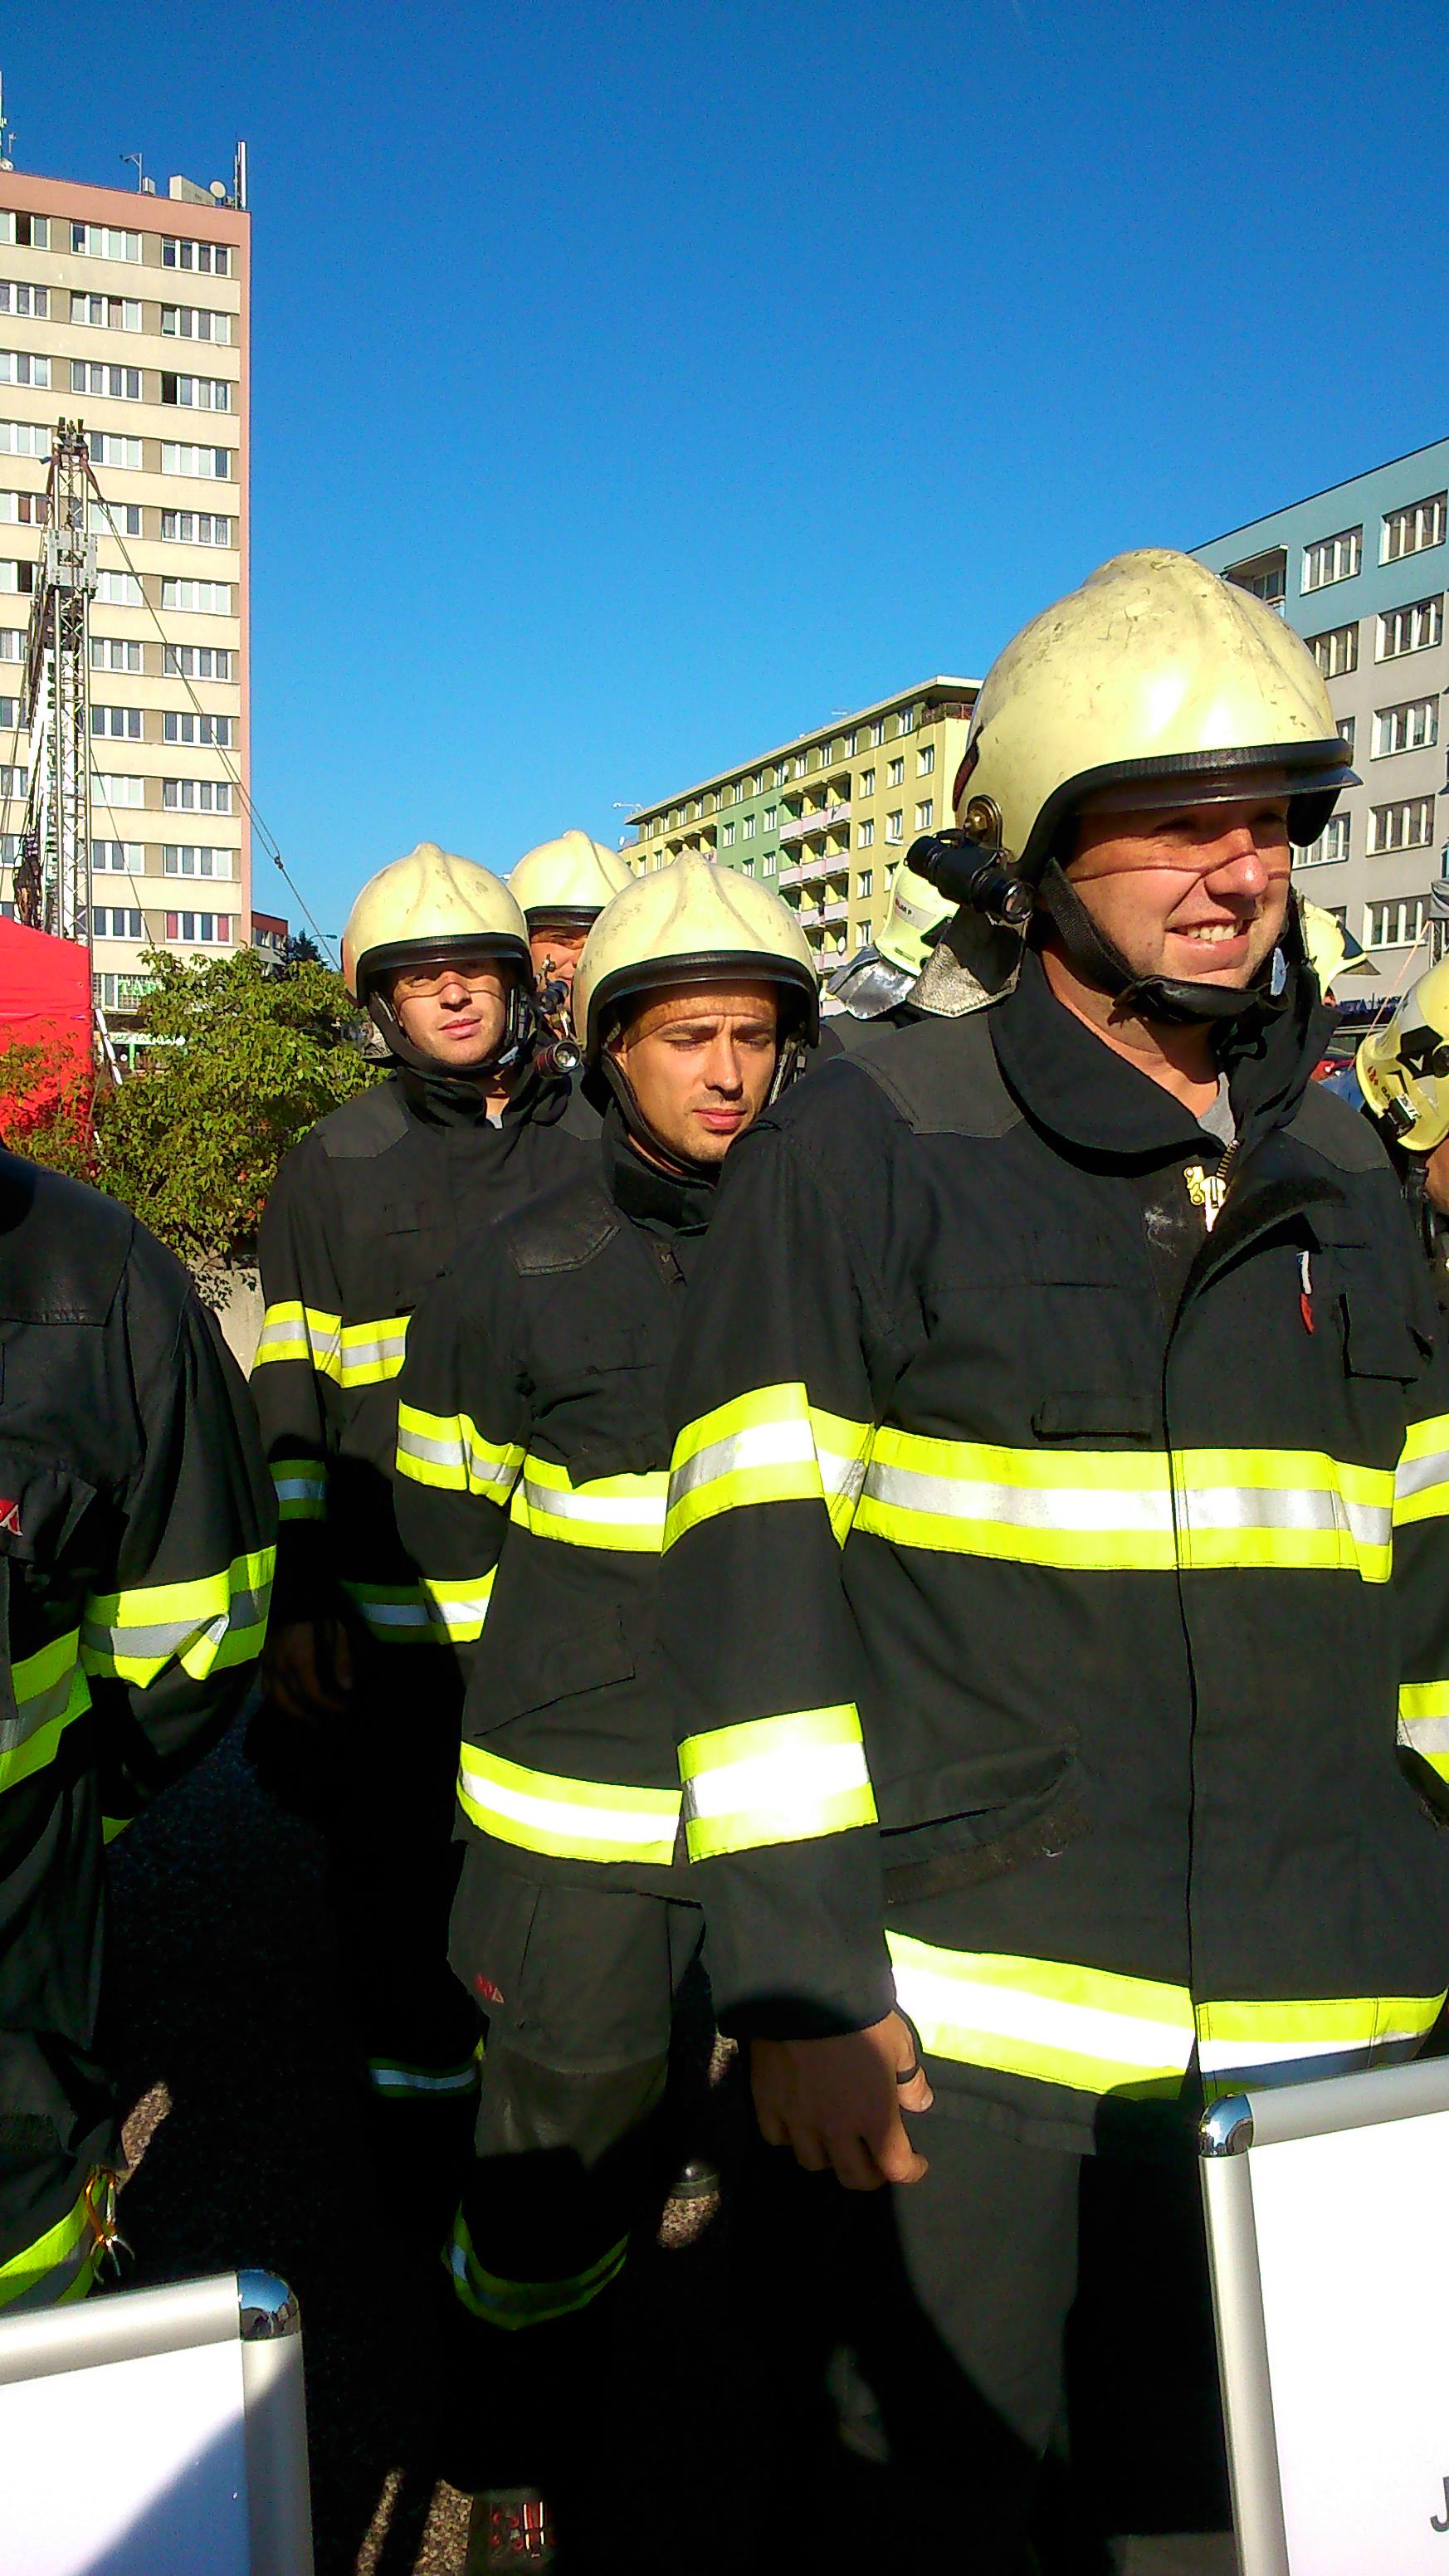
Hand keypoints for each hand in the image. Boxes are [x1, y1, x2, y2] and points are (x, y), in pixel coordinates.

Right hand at [261, 1614, 353, 1726]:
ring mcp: (266, 1661)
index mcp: (298, 1655)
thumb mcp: (337, 1628)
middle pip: (292, 1700)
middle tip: (329, 1725)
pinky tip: (292, 1706)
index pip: (312, 1691)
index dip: (328, 1705)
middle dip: (311, 1716)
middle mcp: (278, 1663)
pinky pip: (266, 1687)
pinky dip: (279, 1701)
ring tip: (311, 1721)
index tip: (344, 1710)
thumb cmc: (317, 1607)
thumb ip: (341, 1658)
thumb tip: (347, 1687)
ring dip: (294, 1713)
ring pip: (275, 1698)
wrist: (291, 1589)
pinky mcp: (260, 1658)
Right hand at [750, 2010, 932, 2191]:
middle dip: (871, 2175)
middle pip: (853, 2176)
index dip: (910, 2171)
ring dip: (829, 2156)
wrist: (804, 1993)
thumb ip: (910, 2078)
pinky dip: (790, 2136)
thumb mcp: (899, 2042)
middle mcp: (836, 2129)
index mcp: (874, 2116)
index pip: (895, 2166)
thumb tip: (918, 2103)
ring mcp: (798, 2120)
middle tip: (875, 2161)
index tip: (916, 2163)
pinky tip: (796, 2123)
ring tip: (833, 2140)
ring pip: (813, 2161)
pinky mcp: (767, 2104)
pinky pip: (777, 2137)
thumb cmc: (860, 2019)